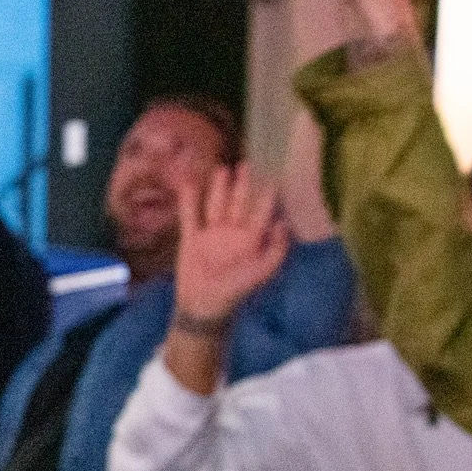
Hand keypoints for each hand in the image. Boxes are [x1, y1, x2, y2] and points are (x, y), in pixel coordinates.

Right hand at [173, 164, 288, 326]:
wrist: (204, 305)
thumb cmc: (235, 291)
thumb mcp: (260, 274)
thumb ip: (276, 251)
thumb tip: (283, 223)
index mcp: (251, 240)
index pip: (261, 213)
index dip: (266, 196)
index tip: (272, 177)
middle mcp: (232, 233)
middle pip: (238, 204)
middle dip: (243, 185)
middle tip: (246, 165)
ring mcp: (211, 234)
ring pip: (216, 205)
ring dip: (218, 188)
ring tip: (222, 169)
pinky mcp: (191, 239)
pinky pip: (190, 216)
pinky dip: (189, 201)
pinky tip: (189, 184)